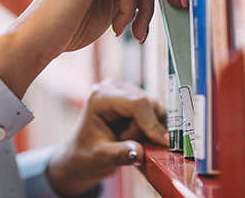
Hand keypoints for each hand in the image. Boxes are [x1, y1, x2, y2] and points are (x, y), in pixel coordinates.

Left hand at [46, 79, 167, 196]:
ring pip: (154, 108)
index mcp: (101, 97)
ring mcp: (125, 90)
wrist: (81, 155)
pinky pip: (154, 111)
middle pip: (148, 105)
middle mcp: (114, 87)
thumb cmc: (85, 155)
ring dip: (147, 129)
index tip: (163, 142)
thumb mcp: (100, 158)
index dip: (152, 123)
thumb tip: (141, 152)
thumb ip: (120, 154)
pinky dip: (150, 127)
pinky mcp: (134, 96)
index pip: (136, 103)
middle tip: (127, 144)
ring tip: (126, 139)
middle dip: (145, 130)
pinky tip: (134, 135)